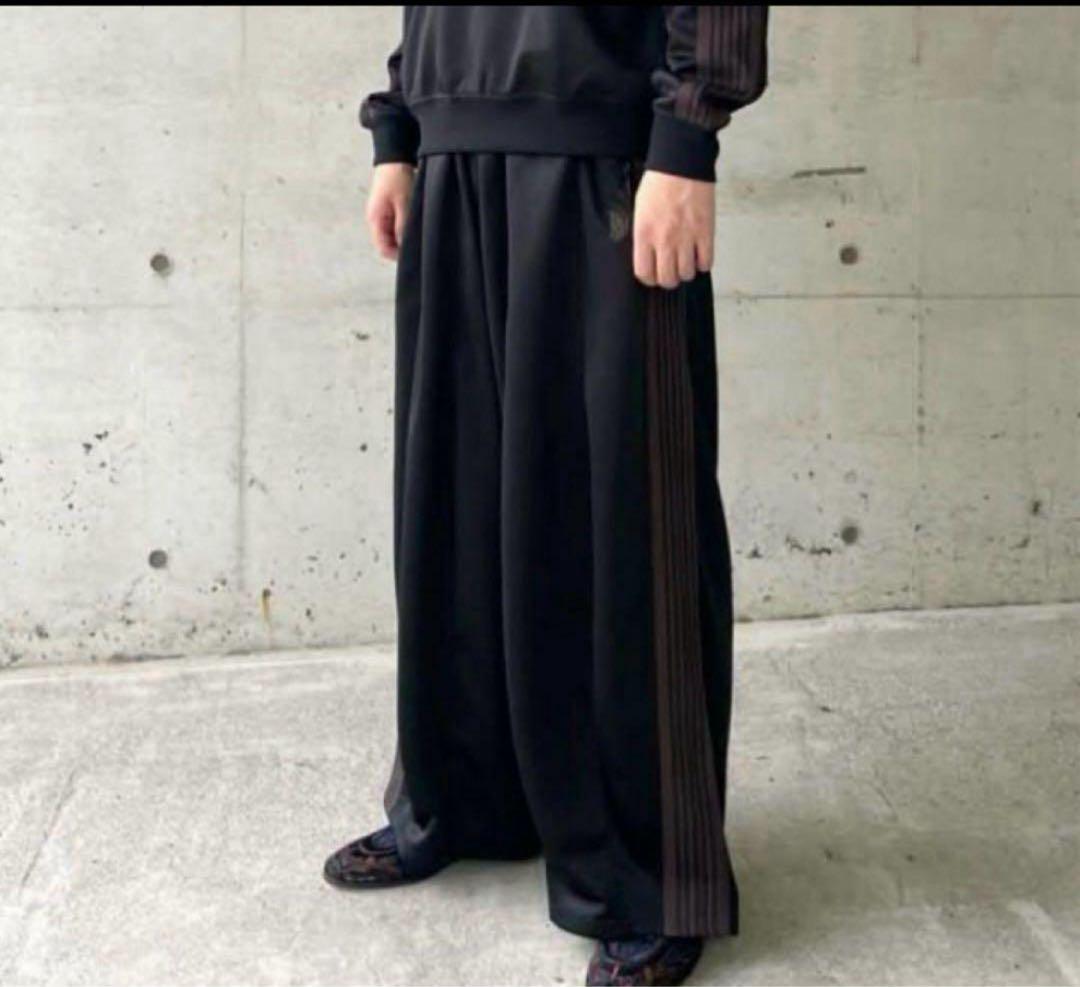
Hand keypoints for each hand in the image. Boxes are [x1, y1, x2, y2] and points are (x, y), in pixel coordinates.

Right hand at [366, 162, 414, 260]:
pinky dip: (403, 229)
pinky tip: (413, 224)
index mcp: (375, 220)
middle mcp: (375, 221)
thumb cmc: (397, 178)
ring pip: (392, 237)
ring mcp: (381, 216)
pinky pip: (394, 227)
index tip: (412, 254)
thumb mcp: (404, 204)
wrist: (394, 158)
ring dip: (402, 237)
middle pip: (387, 245)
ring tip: (416, 231)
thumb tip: (405, 247)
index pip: (382, 248)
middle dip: (401, 247)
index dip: (397, 255)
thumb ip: (403, 227)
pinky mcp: (387, 212)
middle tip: (417, 243)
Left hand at [632, 170, 714, 288]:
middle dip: (669, 279)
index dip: (649, 279)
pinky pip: (706, 262)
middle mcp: (664, 240)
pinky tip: (700, 256)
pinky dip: (703, 263)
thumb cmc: (658, 183)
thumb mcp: (640, 210)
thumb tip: (648, 254)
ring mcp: (686, 238)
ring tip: (686, 262)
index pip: (644, 273)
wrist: (681, 163)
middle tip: (671, 272)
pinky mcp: (705, 232)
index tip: (653, 275)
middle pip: (667, 279)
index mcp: (644, 234)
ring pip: (687, 273)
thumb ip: (643, 234)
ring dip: (686, 272)